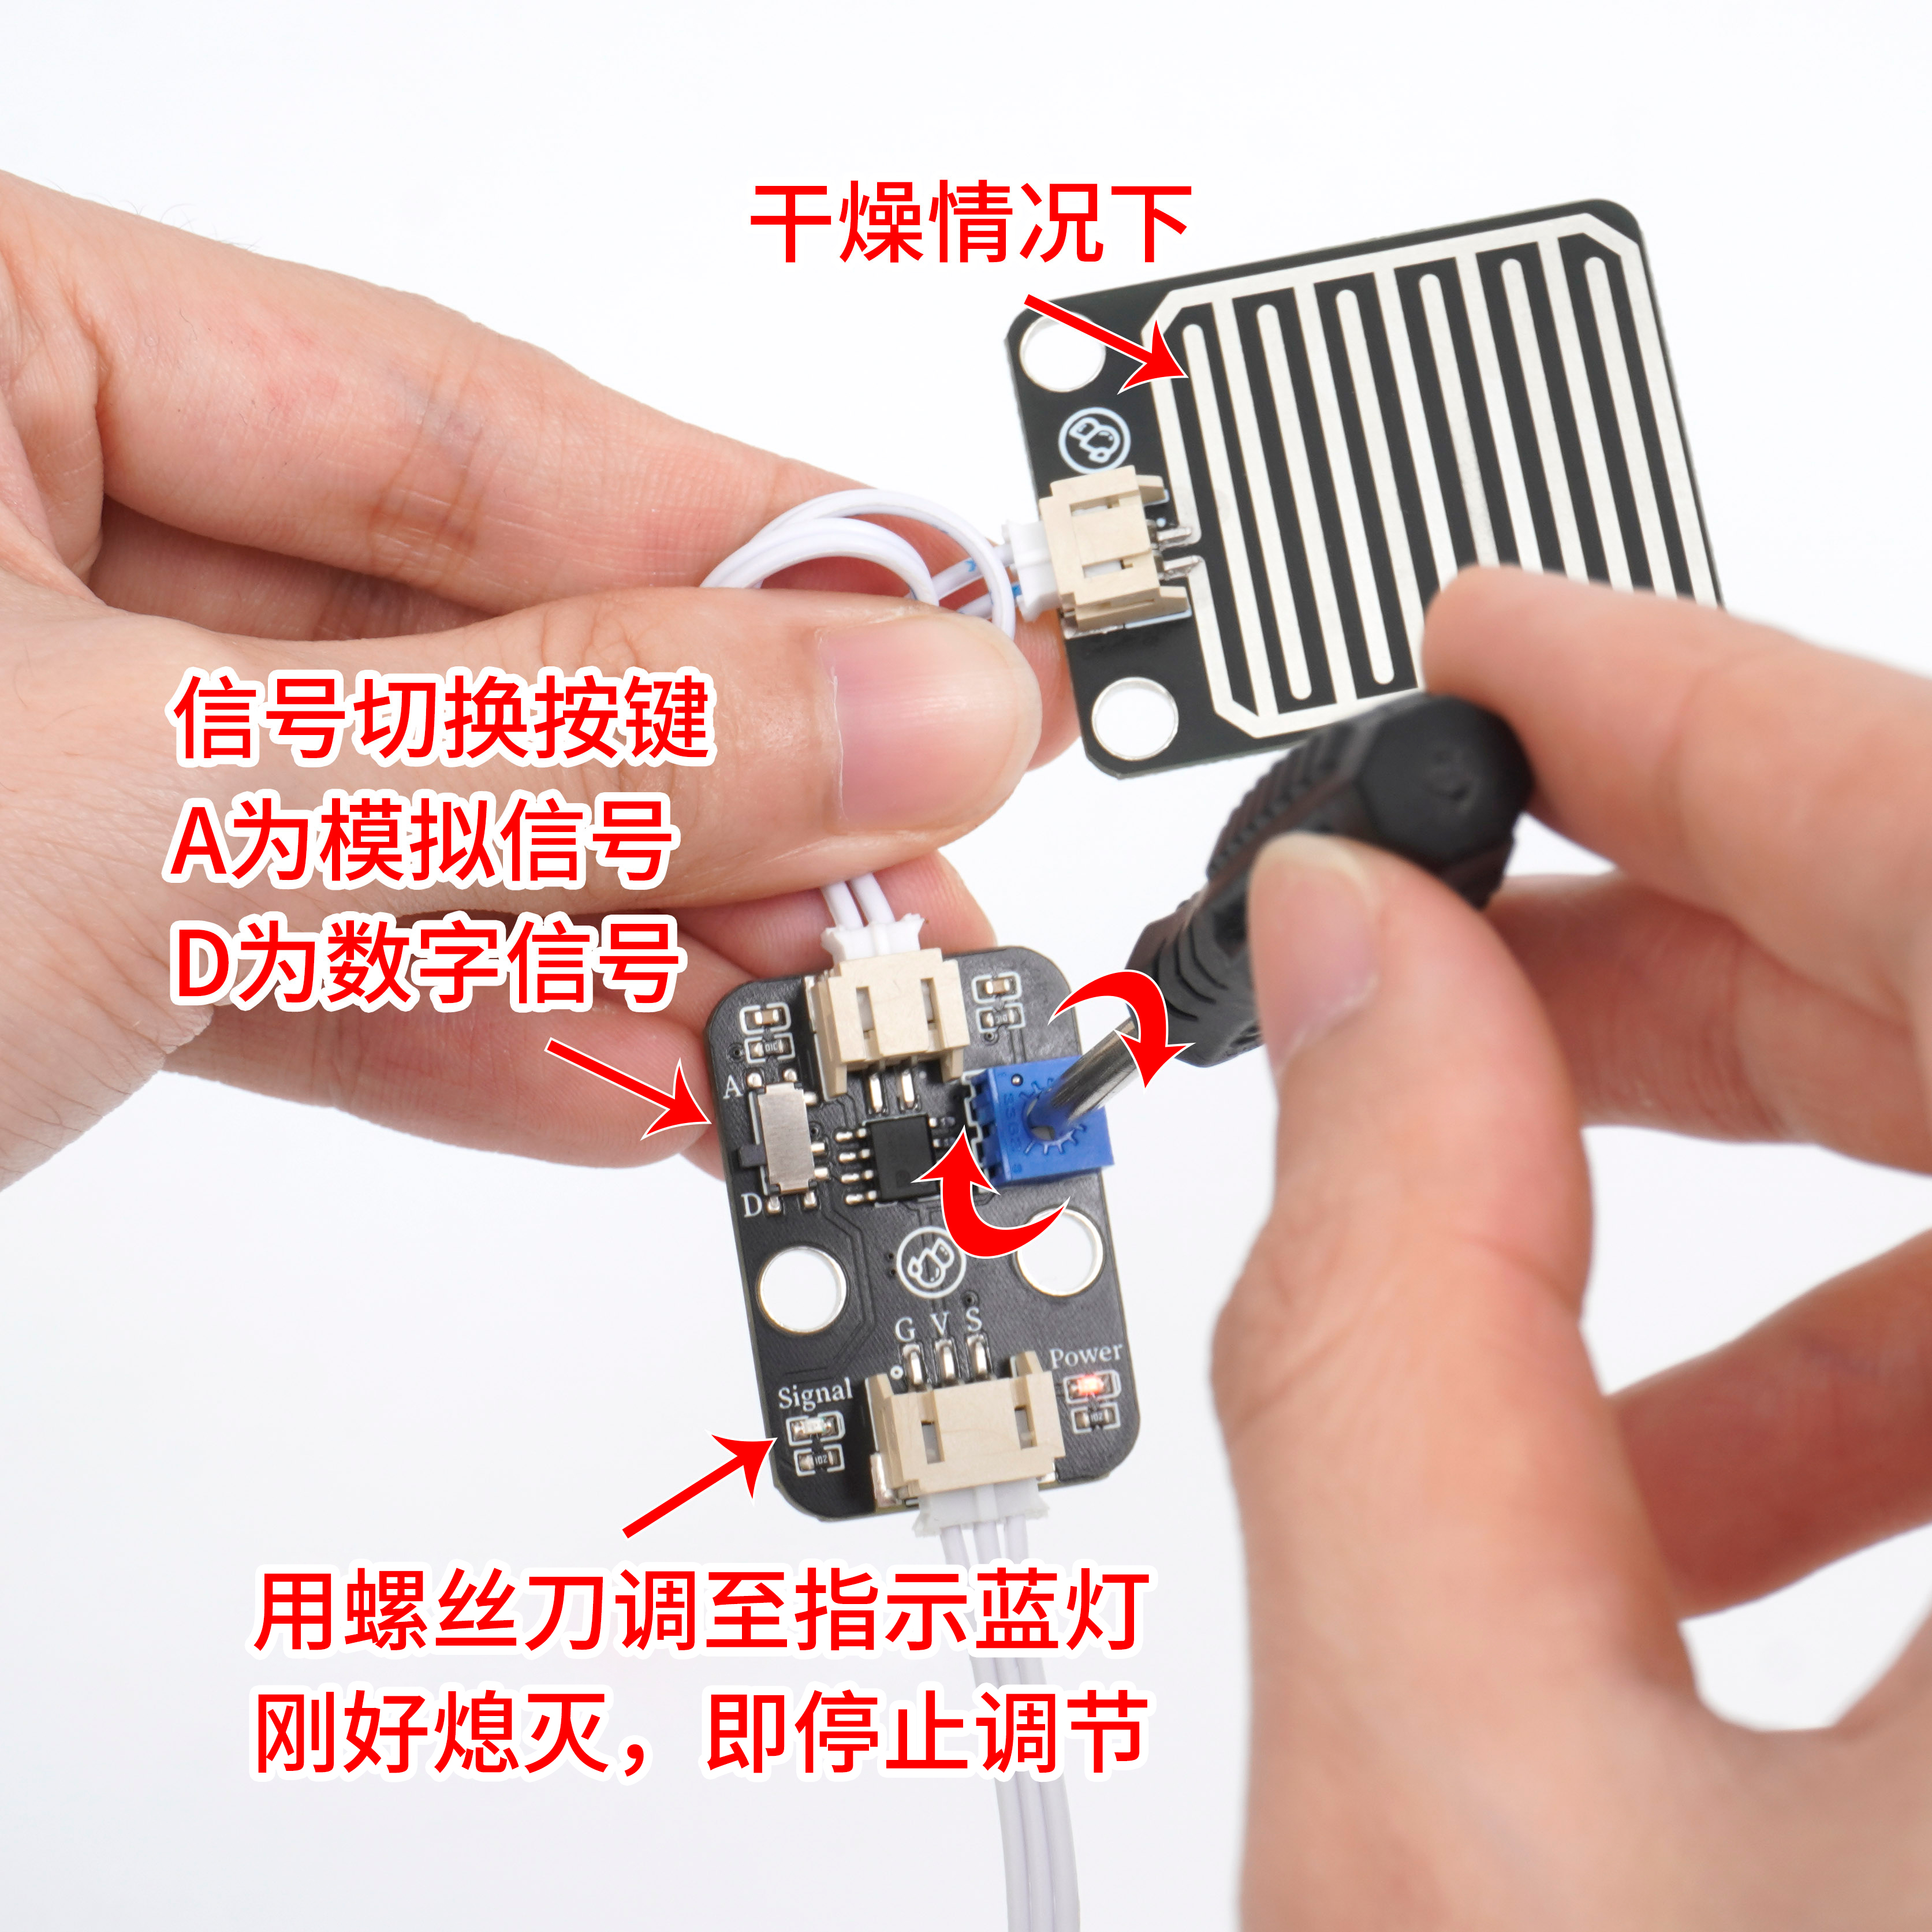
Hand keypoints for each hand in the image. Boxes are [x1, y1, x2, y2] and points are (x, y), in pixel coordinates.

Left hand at [0, 174, 1074, 1187]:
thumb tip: (901, 709)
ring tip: (811, 1025)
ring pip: (393, 821)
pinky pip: (290, 950)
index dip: (748, 548)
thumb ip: (559, 746)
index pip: (456, 418)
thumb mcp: (158, 794)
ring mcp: (15, 725)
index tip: (951, 648)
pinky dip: (468, 1030)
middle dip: (706, 799)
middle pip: (455, 639)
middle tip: (919, 889)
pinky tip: (639, 1075)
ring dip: (619, 949)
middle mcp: (8, 511)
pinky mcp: (28, 921)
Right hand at [1218, 568, 1931, 1924]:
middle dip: (1705, 945)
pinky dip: (1904, 1350)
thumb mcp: (1480, 1831)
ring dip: (1789, 1173)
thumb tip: (1356, 986)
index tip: (1516, 656)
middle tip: (1448, 937)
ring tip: (1508, 1260)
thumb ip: (1379, 1346)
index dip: (1726, 724)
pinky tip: (1697, 1473)